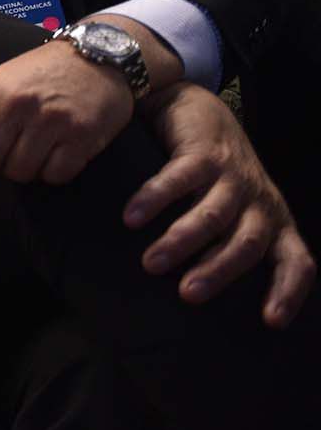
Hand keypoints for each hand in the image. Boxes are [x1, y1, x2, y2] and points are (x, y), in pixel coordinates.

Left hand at [0, 38, 132, 182]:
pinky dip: (54, 172)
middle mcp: (14, 104)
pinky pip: (54, 176)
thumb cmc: (38, 75)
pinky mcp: (81, 136)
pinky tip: (58, 151)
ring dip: (25, 169)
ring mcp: (49, 120)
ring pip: (19, 173)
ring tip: (35, 147)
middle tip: (7, 152)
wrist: (96, 54)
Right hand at [122, 83, 313, 327]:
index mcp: (274, 220)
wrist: (199, 108)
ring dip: (183, 241)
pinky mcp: (204, 153)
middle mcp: (259, 201)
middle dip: (219, 271)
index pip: (296, 262)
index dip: (288, 292)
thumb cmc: (215, 171)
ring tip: (151, 263)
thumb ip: (227, 240)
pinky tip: (132, 218)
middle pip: (248, 243)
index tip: (269, 321)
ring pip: (215, 215)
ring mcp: (233, 175)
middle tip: (187, 294)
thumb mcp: (236, 208)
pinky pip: (179, 180)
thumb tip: (194, 290)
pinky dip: (155, 199)